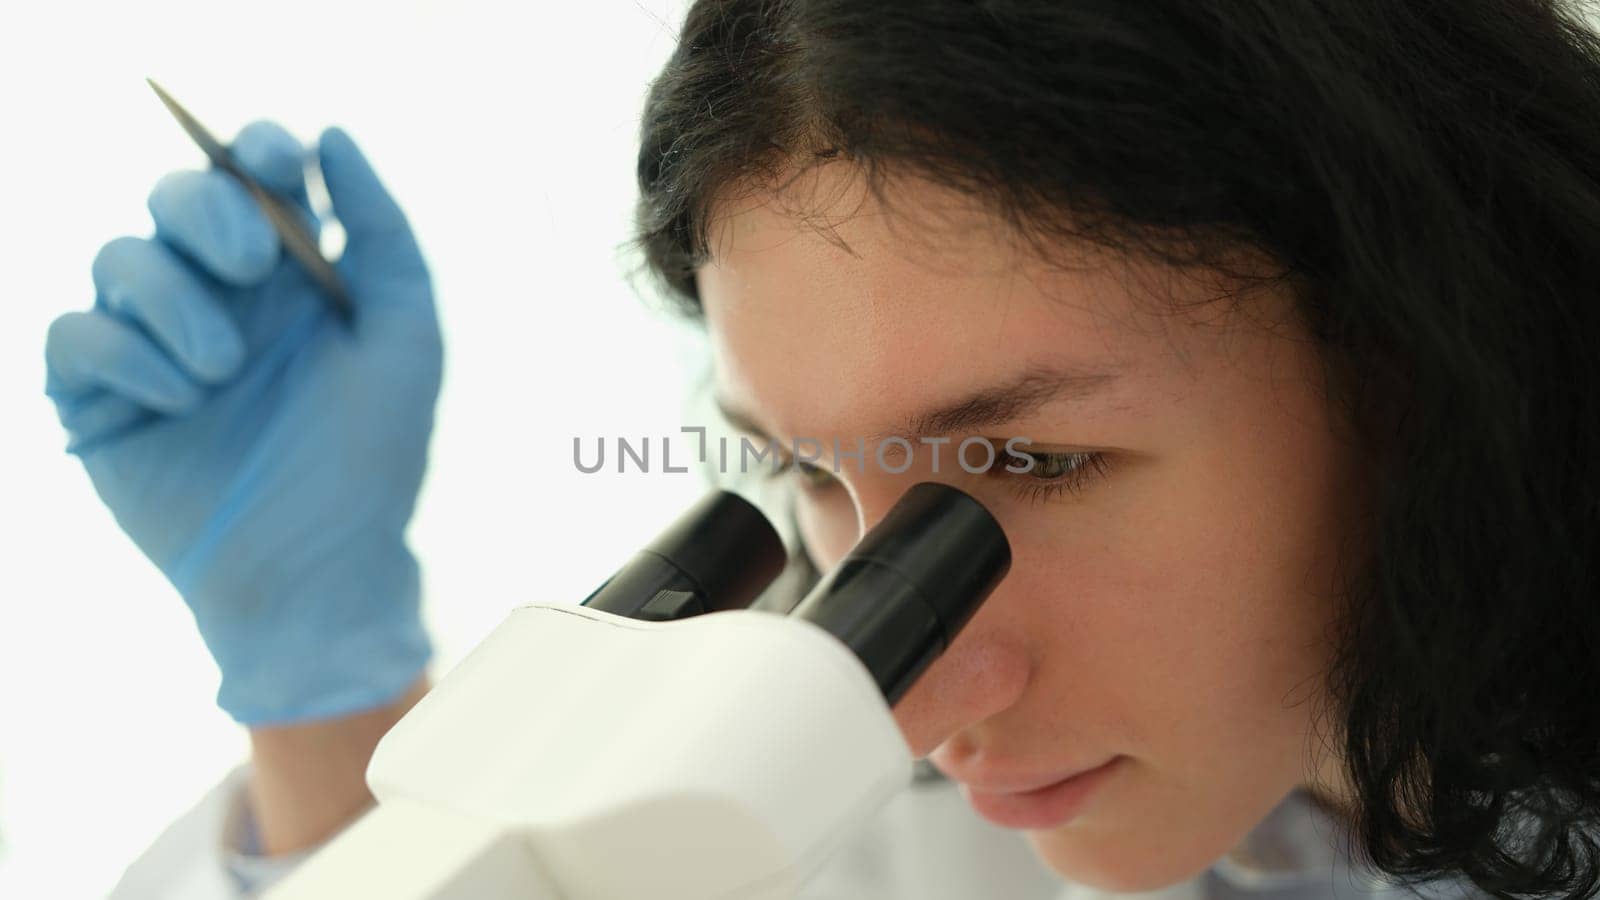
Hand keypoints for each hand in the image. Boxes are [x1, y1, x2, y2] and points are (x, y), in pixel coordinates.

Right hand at [45, 121, 440, 724]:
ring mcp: (154, 342)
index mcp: (290, 274)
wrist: (320, 566)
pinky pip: (75, 332)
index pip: (256, 174)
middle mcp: (218, 297)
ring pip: (121, 258)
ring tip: (223, 369)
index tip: (283, 165)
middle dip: (209, 211)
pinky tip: (178, 400)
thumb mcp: (406, 335)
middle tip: (251, 264)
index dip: (260, 148)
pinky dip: (123, 354)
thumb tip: (336, 135)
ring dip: (174, 301)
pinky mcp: (98, 396)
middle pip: (178, 196)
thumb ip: (382, 229)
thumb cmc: (373, 457)